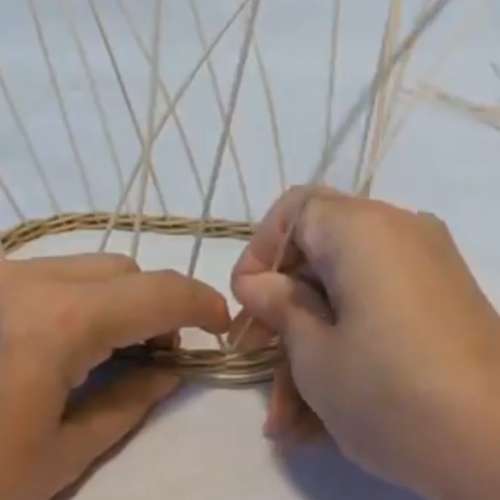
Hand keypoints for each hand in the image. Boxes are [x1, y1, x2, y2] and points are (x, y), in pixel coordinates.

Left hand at [0, 254, 228, 499]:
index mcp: (57, 323)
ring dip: (115, 301)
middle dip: (155, 304)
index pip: (158, 291)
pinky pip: (45, 276)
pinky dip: (76, 300)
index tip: (220, 325)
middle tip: (157, 353)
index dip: (201, 303)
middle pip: (123, 268)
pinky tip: (59, 344)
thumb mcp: (57, 457)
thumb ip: (129, 403)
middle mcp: (24, 279)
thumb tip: (172, 369)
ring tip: (106, 351)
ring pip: (83, 267)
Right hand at [231, 186, 499, 498]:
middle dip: (283, 311)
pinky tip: (320, 413)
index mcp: (364, 229)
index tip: (247, 299)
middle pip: (320, 256)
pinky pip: (378, 312)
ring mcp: (426, 271)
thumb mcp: (315, 353)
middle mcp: (399, 234)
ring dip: (311, 347)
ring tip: (286, 418)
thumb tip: (257, 282)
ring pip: (346, 295)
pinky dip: (347, 347)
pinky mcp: (441, 306)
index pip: (296, 208)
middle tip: (257, 358)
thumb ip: (279, 305)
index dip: (261, 249)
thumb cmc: (390, 392)